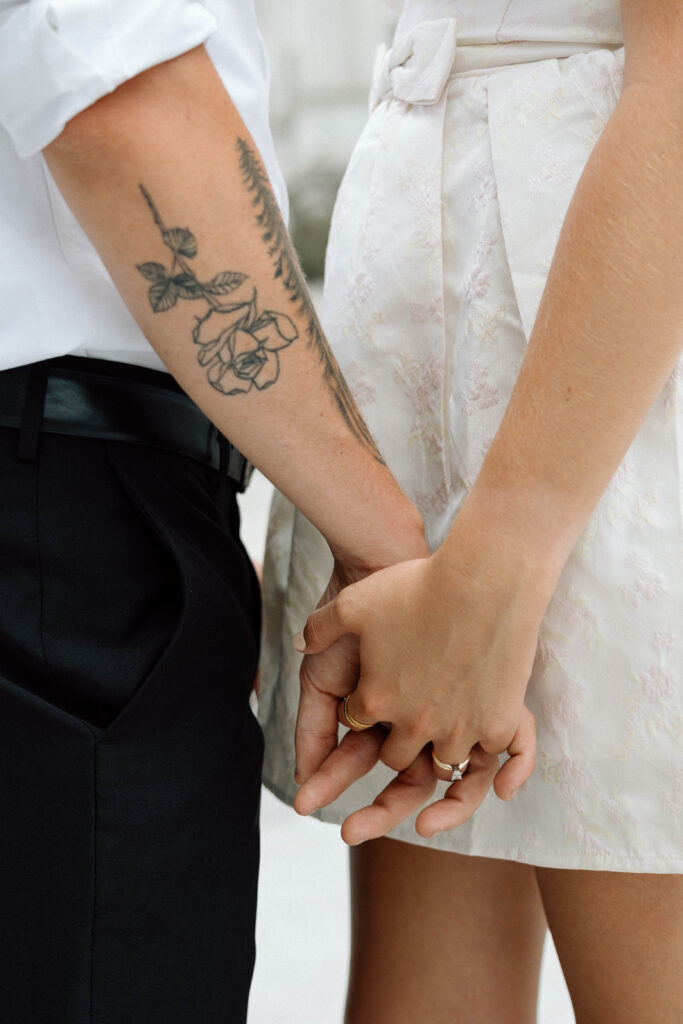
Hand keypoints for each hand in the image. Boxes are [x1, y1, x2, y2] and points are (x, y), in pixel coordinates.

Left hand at [294, 531, 548, 840]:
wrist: (482, 577)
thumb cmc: (417, 586)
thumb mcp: (354, 602)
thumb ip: (320, 626)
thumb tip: (301, 643)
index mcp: (374, 700)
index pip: (357, 722)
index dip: (362, 706)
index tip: (371, 693)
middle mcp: (413, 725)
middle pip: (396, 755)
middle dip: (396, 741)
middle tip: (404, 722)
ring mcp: (458, 729)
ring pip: (444, 764)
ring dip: (441, 751)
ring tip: (445, 735)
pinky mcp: (498, 724)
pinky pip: (497, 761)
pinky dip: (498, 765)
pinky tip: (496, 769)